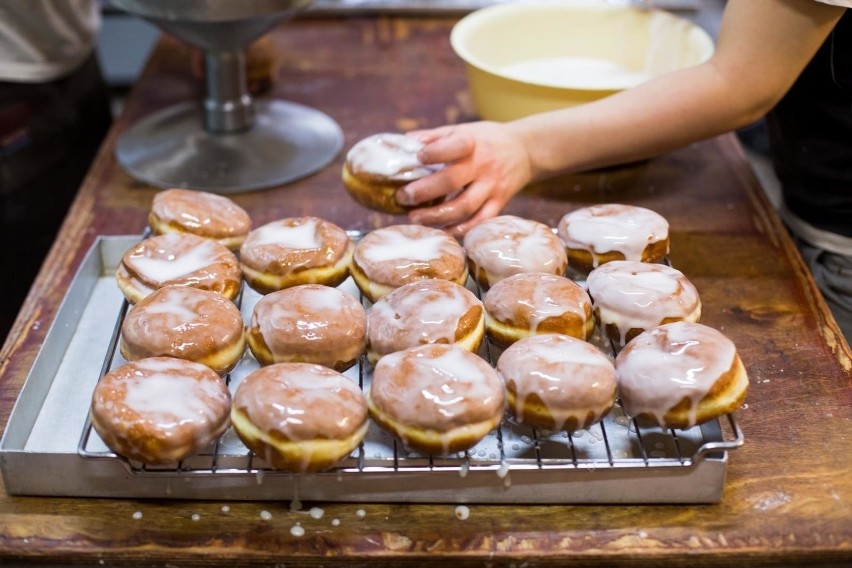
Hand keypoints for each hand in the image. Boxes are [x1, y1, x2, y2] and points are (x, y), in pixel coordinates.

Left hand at [398, 122, 532, 235]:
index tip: (417, 157)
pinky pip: (479, 221)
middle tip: (403, 197)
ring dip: (437, 216)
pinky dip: (460, 229)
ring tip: (415, 218)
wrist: (527, 150)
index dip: (433, 153)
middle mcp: (484, 165)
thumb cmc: (487, 139)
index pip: (454, 147)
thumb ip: (436, 136)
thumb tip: (405, 143)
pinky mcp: (500, 202)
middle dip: (424, 191)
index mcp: (473, 142)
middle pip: (452, 181)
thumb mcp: (465, 129)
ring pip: (464, 206)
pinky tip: (441, 231)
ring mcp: (493, 186)